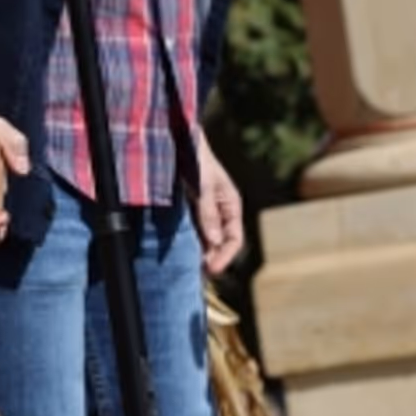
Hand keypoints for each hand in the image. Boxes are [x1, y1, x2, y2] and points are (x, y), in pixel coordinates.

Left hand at [192, 132, 243, 275]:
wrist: (181, 140)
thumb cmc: (197, 159)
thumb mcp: (203, 186)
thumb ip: (208, 213)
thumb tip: (215, 242)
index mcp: (232, 205)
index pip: (234, 239)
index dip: (225, 256)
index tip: (211, 270)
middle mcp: (221, 210)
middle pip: (222, 243)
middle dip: (213, 259)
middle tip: (199, 275)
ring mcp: (206, 210)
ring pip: (208, 239)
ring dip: (202, 253)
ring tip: (191, 268)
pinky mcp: (192, 208)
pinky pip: (195, 230)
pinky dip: (191, 242)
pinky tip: (182, 252)